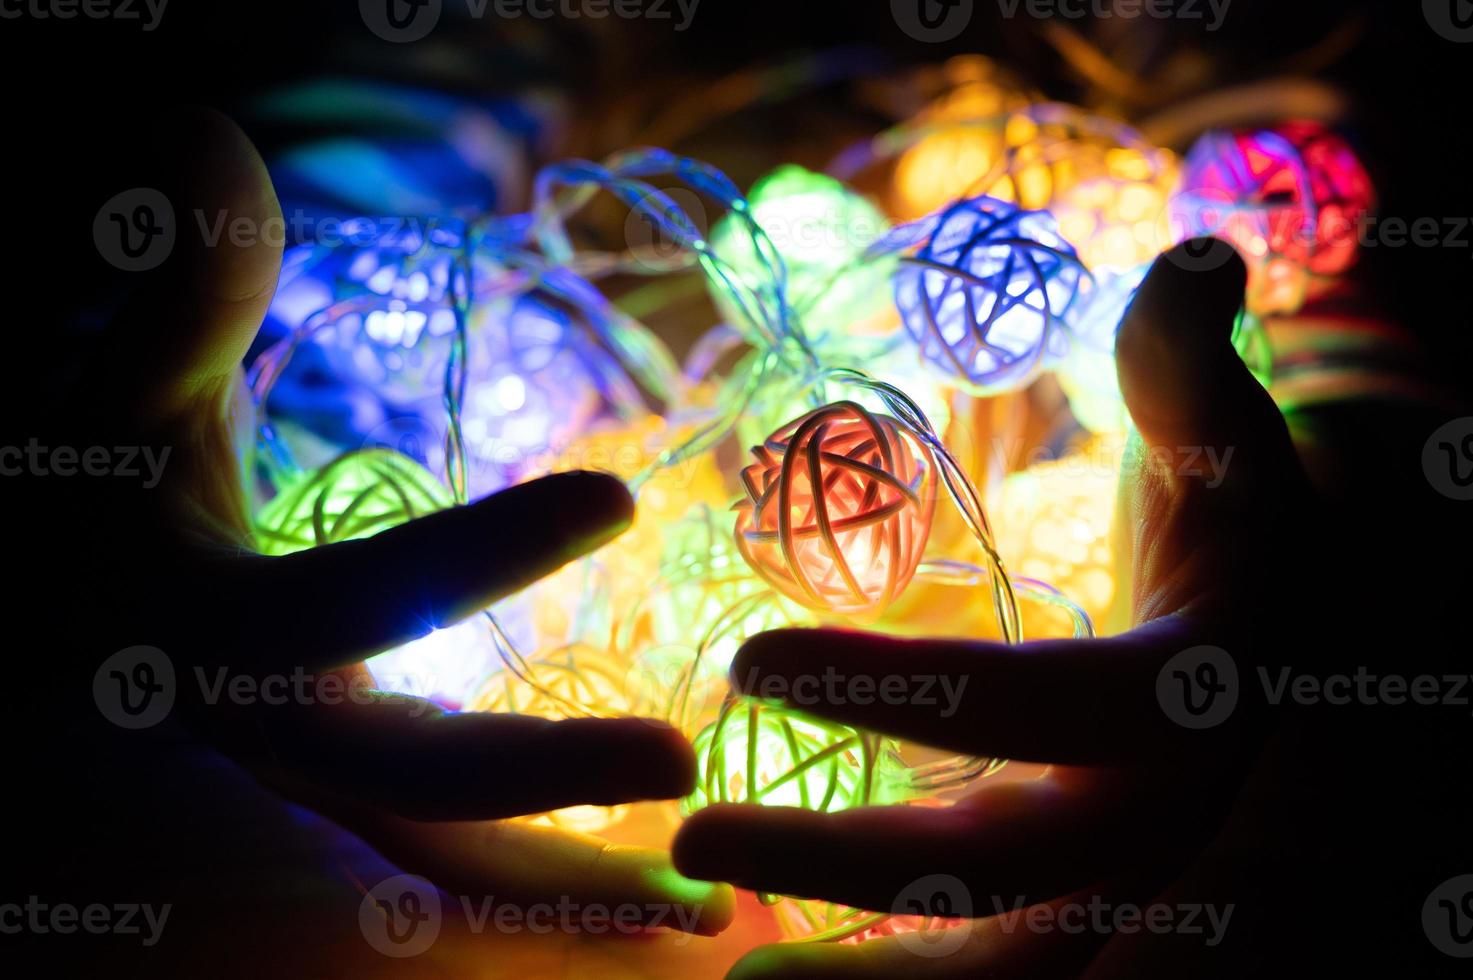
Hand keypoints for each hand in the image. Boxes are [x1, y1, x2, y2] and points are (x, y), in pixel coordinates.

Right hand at [20, 108, 733, 950]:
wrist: (48, 644)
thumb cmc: (91, 516)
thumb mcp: (123, 408)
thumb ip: (179, 296)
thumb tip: (199, 130)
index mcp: (216, 632)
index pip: (357, 601)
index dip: (478, 553)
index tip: (619, 497)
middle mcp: (269, 737)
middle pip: (407, 784)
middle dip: (541, 782)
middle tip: (683, 766)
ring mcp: (310, 795)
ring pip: (436, 872)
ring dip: (568, 903)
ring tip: (704, 922)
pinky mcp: (344, 814)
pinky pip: (447, 880)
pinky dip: (543, 913)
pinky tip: (650, 918)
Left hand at [671, 240, 1469, 976]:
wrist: (1295, 633)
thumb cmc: (1242, 518)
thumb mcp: (1227, 434)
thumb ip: (1190, 357)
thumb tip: (1195, 256)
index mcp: (1192, 691)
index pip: (1043, 706)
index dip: (904, 691)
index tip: (750, 658)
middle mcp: (1165, 809)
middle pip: (1008, 868)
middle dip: (848, 862)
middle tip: (695, 839)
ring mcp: (1130, 872)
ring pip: (1013, 963)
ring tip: (735, 976)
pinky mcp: (1094, 897)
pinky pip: (1003, 963)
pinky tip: (786, 968)